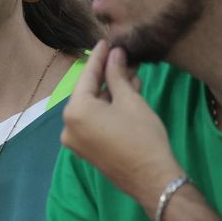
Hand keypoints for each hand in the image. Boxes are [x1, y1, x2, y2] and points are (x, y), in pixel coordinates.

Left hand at [61, 42, 179, 210]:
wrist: (153, 179)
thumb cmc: (142, 136)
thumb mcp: (130, 100)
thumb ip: (117, 74)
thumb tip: (115, 54)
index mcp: (75, 111)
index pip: (87, 76)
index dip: (99, 57)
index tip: (106, 41)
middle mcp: (68, 126)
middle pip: (89, 92)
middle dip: (109, 76)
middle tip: (125, 58)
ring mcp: (76, 140)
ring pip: (94, 108)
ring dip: (112, 92)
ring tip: (132, 75)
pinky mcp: (87, 150)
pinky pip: (95, 122)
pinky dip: (109, 109)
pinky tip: (127, 95)